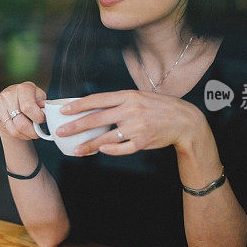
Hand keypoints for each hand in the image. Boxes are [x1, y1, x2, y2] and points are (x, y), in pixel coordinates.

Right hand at [0, 82, 46, 139]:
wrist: (13, 96)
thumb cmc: (30, 97)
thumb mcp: (39, 96)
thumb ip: (44, 104)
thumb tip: (47, 112)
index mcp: (22, 89)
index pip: (28, 107)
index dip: (38, 118)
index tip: (43, 120)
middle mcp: (8, 96)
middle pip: (21, 123)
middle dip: (33, 132)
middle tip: (39, 133)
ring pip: (14, 131)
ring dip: (26, 136)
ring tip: (32, 133)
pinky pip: (8, 132)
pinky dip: (19, 135)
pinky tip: (24, 131)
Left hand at [55, 90, 207, 155]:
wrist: (185, 121)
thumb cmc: (158, 108)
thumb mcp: (139, 97)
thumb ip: (119, 102)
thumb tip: (94, 107)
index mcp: (128, 96)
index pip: (97, 100)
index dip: (78, 105)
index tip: (64, 110)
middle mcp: (131, 110)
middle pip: (97, 119)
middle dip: (75, 126)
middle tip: (61, 131)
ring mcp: (136, 127)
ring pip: (106, 138)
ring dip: (89, 145)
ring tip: (76, 149)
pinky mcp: (142, 142)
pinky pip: (121, 148)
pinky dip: (110, 150)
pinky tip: (100, 151)